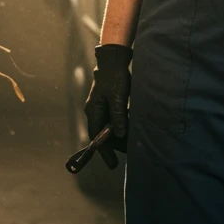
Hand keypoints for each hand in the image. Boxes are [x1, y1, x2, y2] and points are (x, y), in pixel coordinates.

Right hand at [84, 44, 131, 168]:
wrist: (113, 59)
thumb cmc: (114, 77)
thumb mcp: (117, 98)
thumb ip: (118, 117)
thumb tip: (118, 135)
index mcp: (93, 111)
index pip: (96, 137)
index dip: (104, 152)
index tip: (112, 164)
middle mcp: (95, 111)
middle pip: (102, 134)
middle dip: (113, 145)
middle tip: (127, 154)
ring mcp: (100, 107)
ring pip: (108, 127)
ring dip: (117, 136)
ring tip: (130, 144)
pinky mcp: (107, 102)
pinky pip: (112, 119)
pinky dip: (120, 126)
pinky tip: (129, 129)